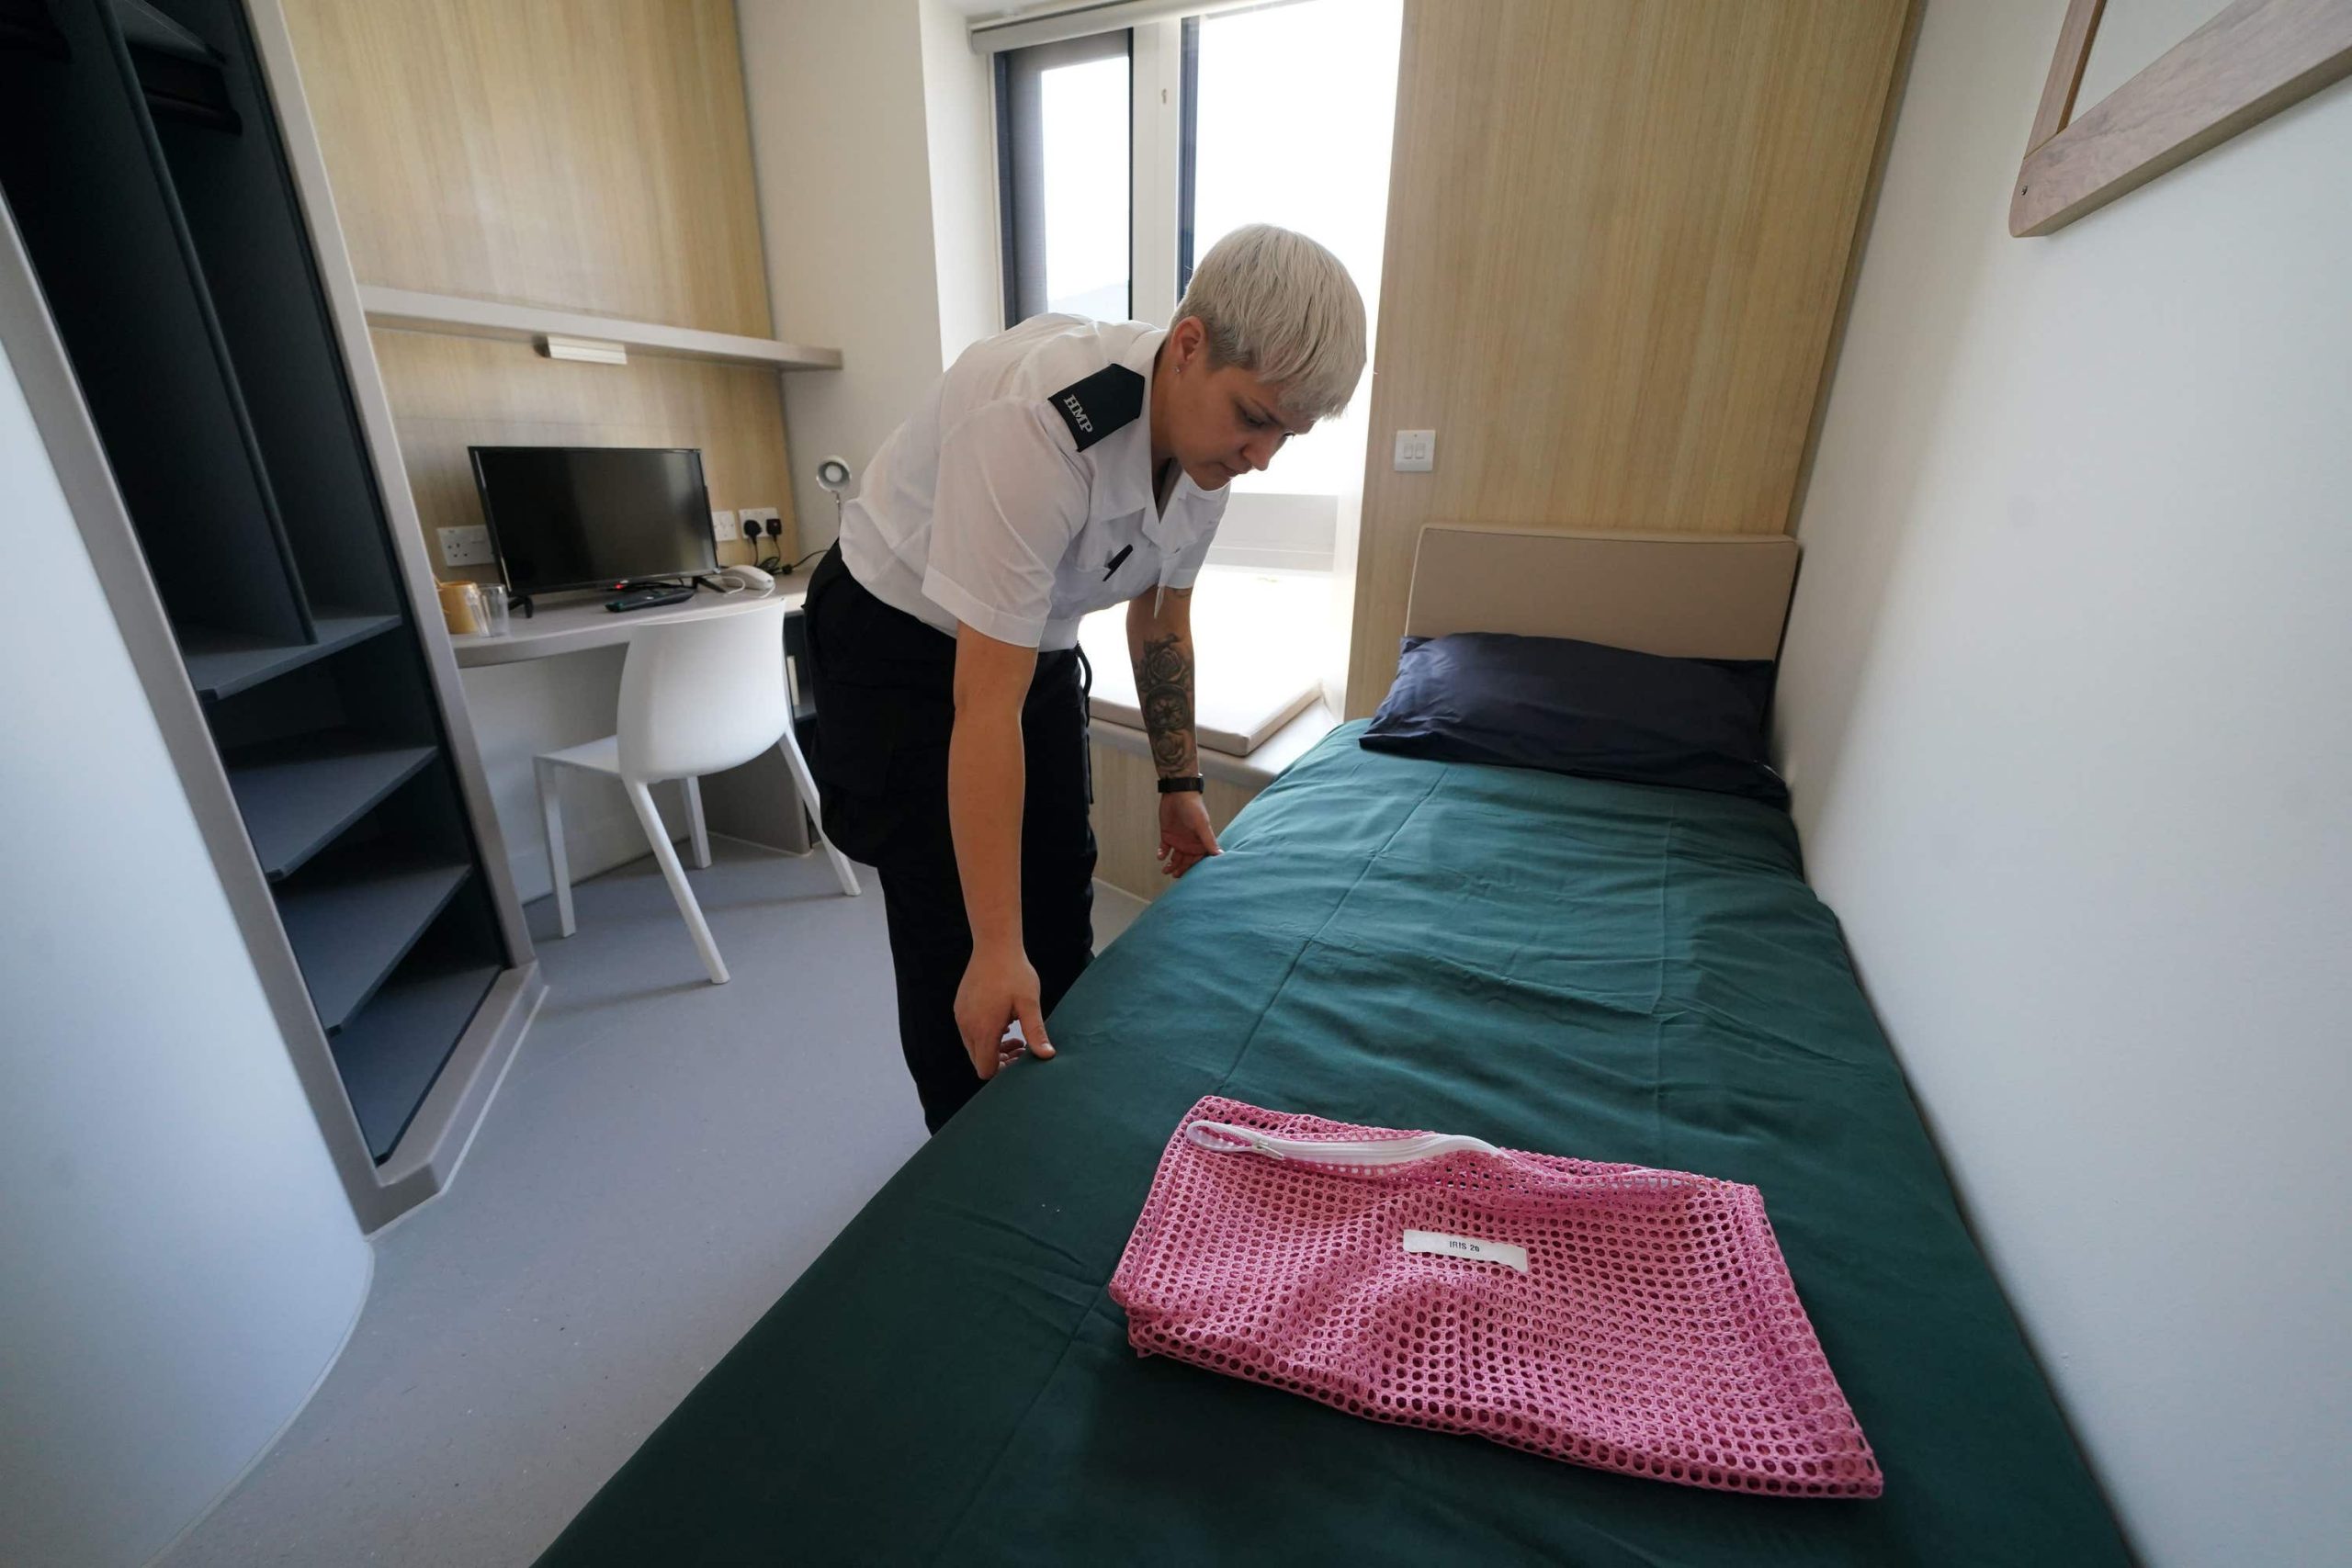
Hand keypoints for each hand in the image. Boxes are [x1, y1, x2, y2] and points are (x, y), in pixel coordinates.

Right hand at [953, 940, 1055, 1079]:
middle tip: (1021, 1046)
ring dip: (992, 1046)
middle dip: (999, 1059)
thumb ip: (1036, 1032)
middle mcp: (967, 1027)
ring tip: (1014, 1033)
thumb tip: (1047, 1056)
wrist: (994, 946)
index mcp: (984, 1030)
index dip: (1003, 1071)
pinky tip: (1002, 1019)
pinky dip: (984, 1033)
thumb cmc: (1015, 974)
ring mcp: (960, 1017)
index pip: (986, 1069)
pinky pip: (969, 1031)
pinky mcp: (959, 1007)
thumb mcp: (1030, 1004)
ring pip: (973, 1046)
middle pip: (978, 1060)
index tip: (1020, 1056)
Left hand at [1158, 791, 1221, 878]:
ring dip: (1171, 865)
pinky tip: (1160, 856)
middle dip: (1181, 870)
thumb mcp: (1202, 826)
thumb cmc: (1193, 808)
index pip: (1199, 859)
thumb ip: (1209, 841)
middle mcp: (1190, 843)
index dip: (1195, 868)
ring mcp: (1179, 840)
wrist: (1178, 793)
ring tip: (1165, 871)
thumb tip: (1220, 855)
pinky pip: (1164, 849)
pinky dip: (1162, 854)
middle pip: (1186, 861)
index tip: (1192, 878)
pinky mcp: (1167, 835)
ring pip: (1175, 858)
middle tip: (1175, 876)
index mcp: (1200, 842)